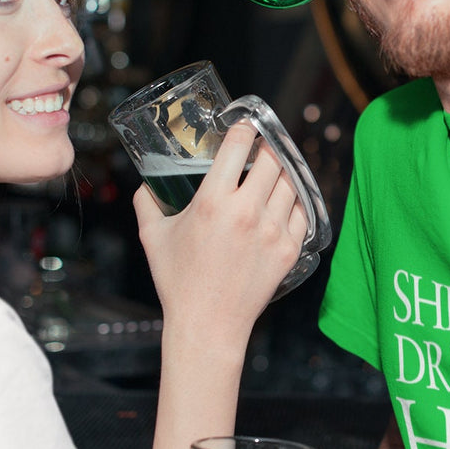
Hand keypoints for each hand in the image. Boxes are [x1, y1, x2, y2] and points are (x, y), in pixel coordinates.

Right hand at [133, 123, 307, 329]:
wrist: (208, 325)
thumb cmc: (178, 281)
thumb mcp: (152, 236)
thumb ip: (147, 202)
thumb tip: (147, 183)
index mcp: (213, 201)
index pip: (239, 144)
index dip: (244, 127)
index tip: (244, 124)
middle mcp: (247, 211)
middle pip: (272, 157)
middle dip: (267, 146)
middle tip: (262, 146)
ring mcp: (272, 231)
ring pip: (291, 181)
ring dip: (284, 170)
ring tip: (275, 169)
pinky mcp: (289, 249)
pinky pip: (302, 211)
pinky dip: (296, 200)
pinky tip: (286, 198)